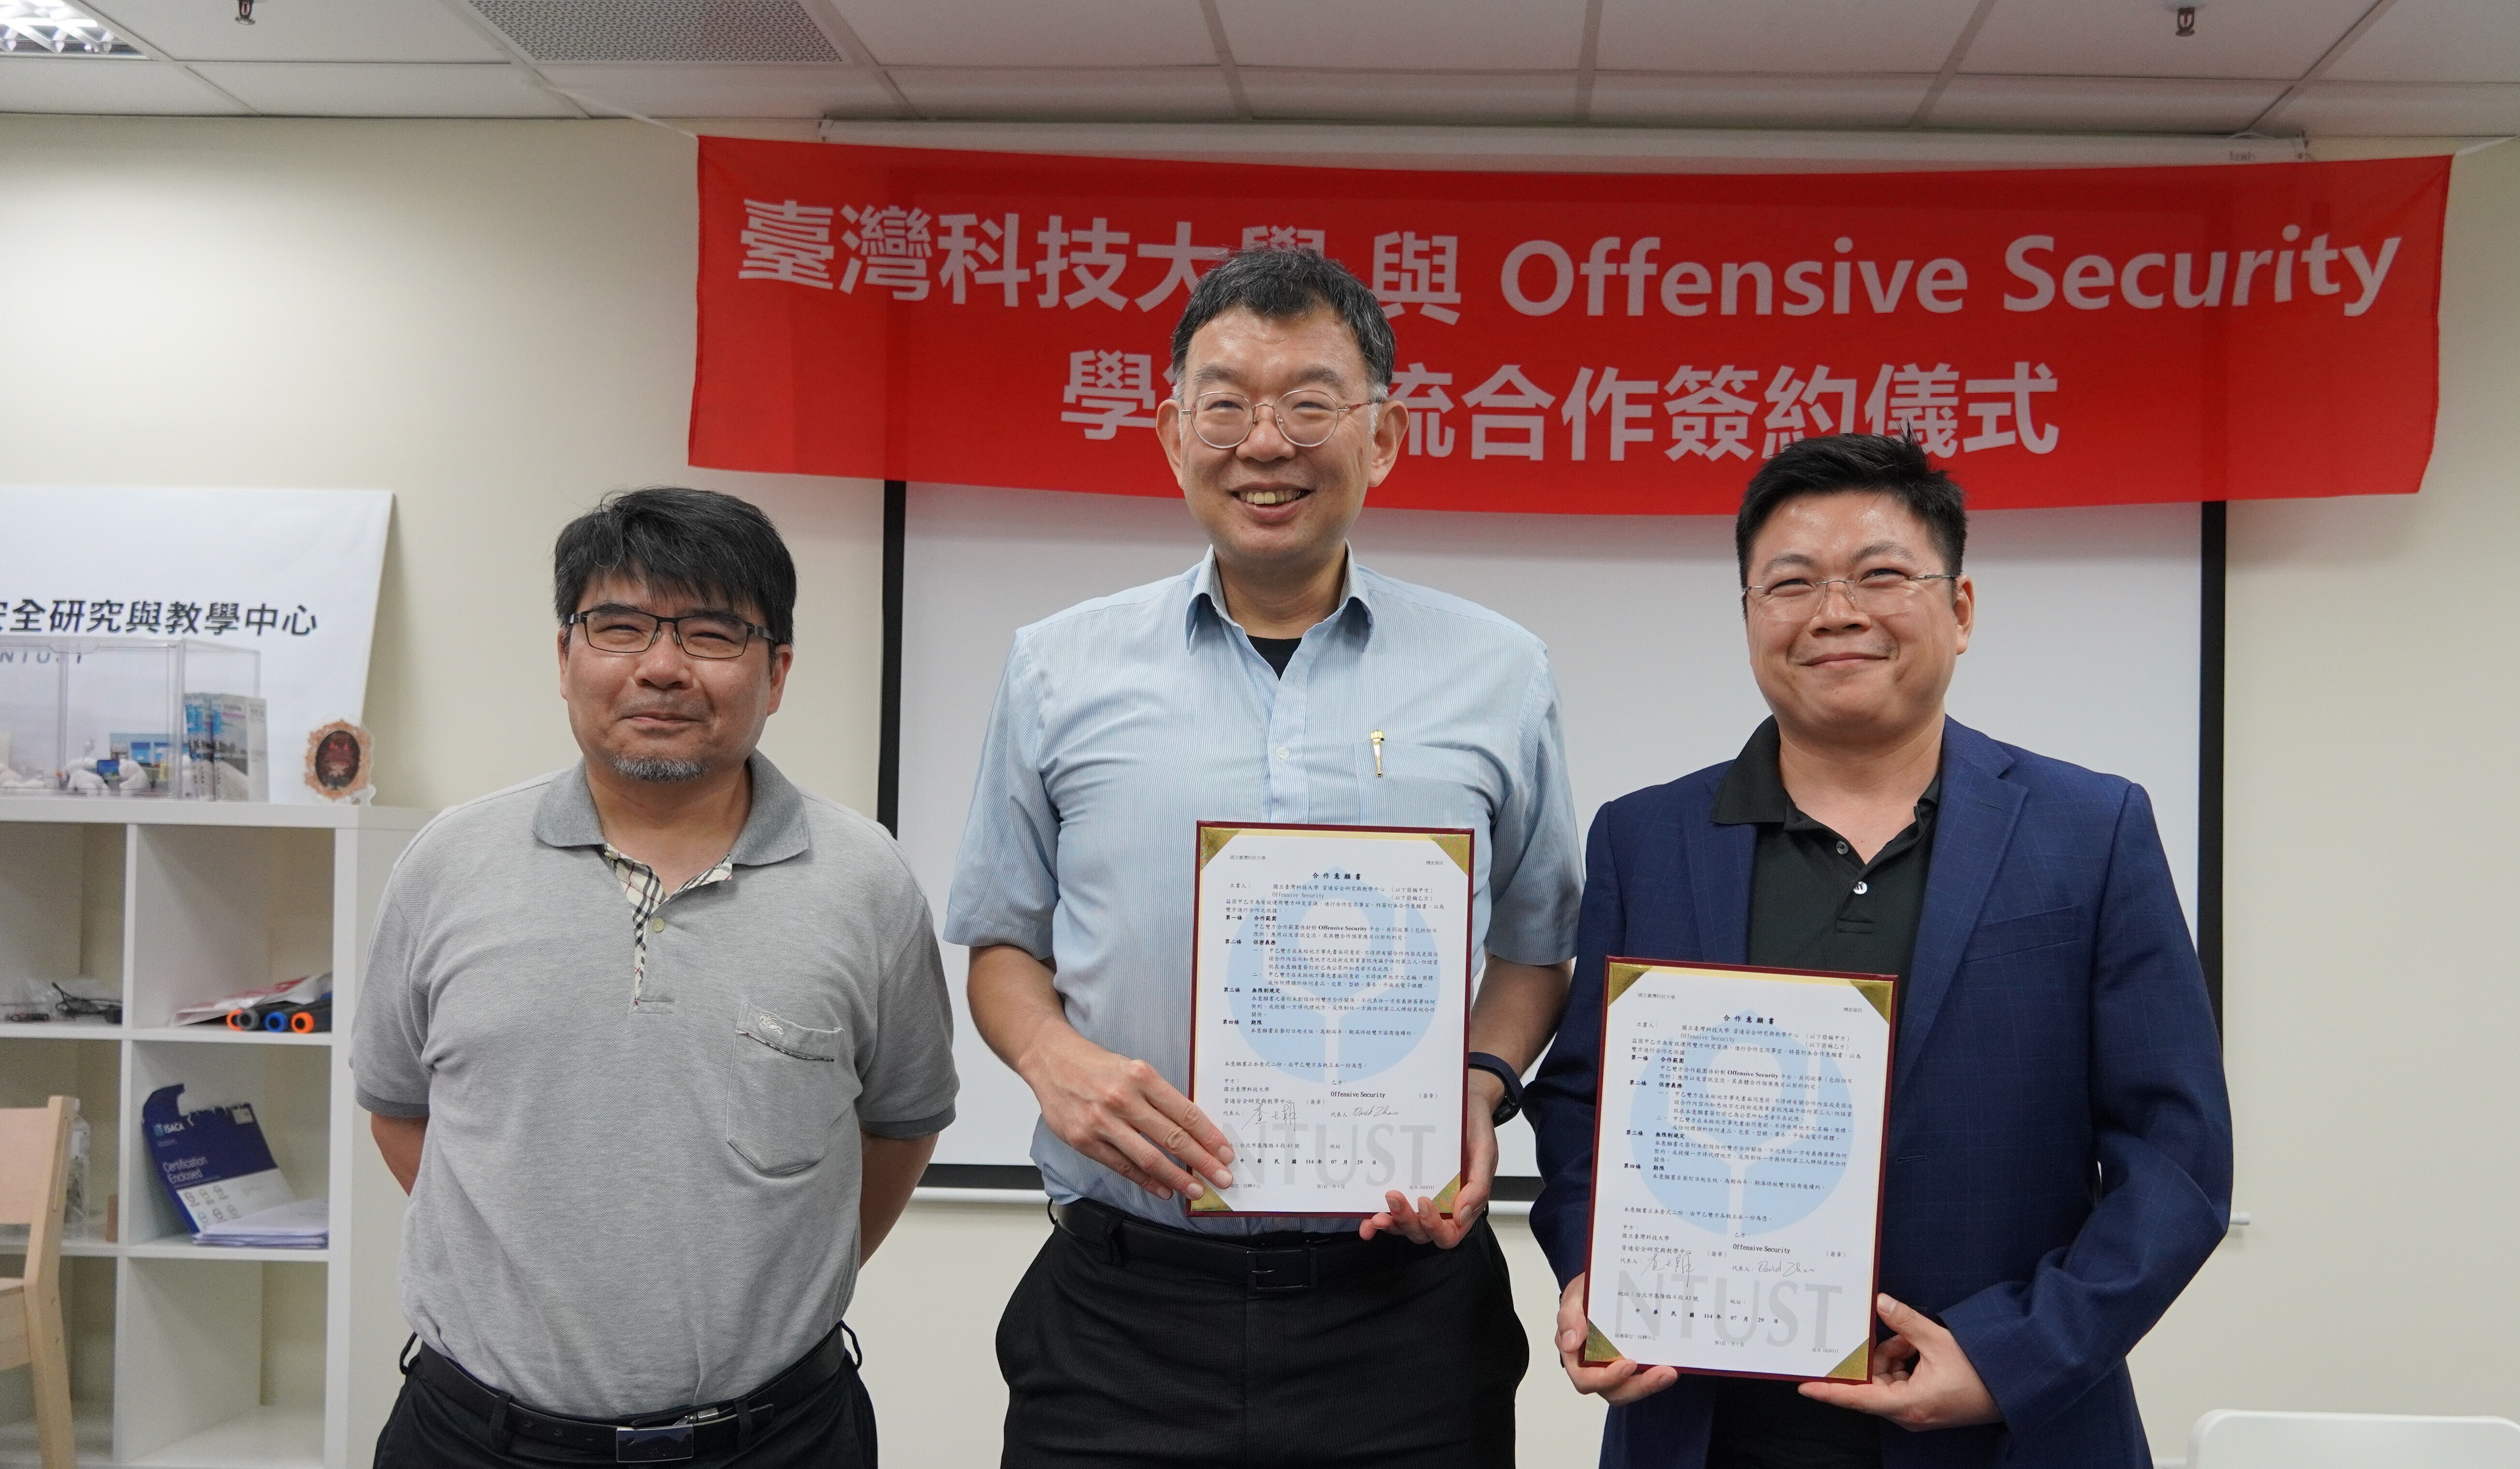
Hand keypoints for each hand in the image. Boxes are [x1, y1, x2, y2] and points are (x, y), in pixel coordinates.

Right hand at [1017, 1030, 1233, 1201]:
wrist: (1050, 1060)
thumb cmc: (1095, 1065)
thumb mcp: (1133, 1068)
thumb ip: (1159, 1096)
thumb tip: (1192, 1128)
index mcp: (1141, 1076)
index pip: (1185, 1112)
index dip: (1210, 1136)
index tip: (1226, 1153)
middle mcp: (1123, 1098)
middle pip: (1172, 1137)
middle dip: (1202, 1162)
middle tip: (1222, 1178)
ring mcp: (1102, 1122)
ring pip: (1149, 1157)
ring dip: (1177, 1178)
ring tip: (1196, 1190)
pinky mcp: (1084, 1140)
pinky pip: (1122, 1166)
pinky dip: (1146, 1181)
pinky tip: (1163, 1189)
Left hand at [1360, 1070, 1498, 1246]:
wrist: (1463, 1102)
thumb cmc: (1475, 1128)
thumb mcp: (1485, 1152)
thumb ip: (1479, 1185)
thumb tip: (1462, 1214)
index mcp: (1463, 1203)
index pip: (1450, 1232)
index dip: (1435, 1227)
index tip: (1424, 1203)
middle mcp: (1440, 1206)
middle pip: (1422, 1232)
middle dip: (1406, 1220)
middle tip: (1394, 1196)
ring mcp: (1419, 1198)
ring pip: (1404, 1225)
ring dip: (1390, 1223)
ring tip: (1377, 1214)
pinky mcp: (1404, 1187)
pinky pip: (1391, 1211)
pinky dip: (1377, 1220)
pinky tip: (1366, 1218)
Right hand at [1555, 1274, 1679, 1404]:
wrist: (1605, 1285)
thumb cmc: (1587, 1293)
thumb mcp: (1574, 1297)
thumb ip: (1569, 1317)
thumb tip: (1569, 1343)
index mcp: (1575, 1356)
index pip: (1585, 1379)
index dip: (1607, 1378)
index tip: (1629, 1364)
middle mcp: (1594, 1369)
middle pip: (1613, 1391)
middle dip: (1639, 1385)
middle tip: (1663, 1372)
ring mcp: (1615, 1369)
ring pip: (1631, 1389)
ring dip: (1651, 1383)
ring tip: (1671, 1372)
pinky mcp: (1635, 1367)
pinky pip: (1644, 1378)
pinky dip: (1657, 1375)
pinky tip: (1674, 1366)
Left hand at [1798, 1295, 2001, 1430]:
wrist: (2012, 1389)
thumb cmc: (1980, 1372)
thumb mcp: (1939, 1342)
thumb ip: (1906, 1323)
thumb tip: (1881, 1303)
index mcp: (1908, 1404)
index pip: (1857, 1399)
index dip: (1829, 1392)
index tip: (1804, 1386)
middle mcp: (1908, 1413)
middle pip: (1872, 1385)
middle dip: (1876, 1357)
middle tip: (1891, 1336)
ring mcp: (1916, 1412)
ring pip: (1886, 1381)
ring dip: (1893, 1357)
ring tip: (1912, 1340)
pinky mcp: (1923, 1405)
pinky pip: (1900, 1383)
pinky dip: (1904, 1363)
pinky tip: (1917, 1347)